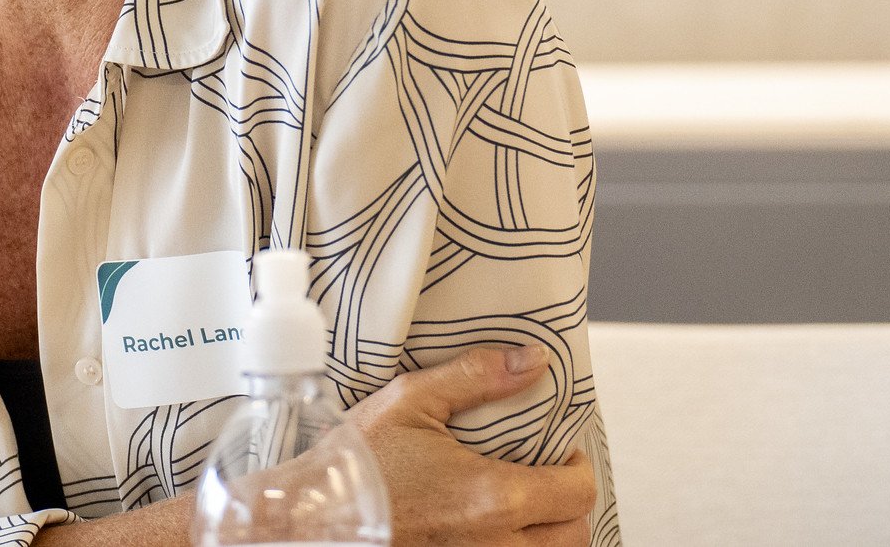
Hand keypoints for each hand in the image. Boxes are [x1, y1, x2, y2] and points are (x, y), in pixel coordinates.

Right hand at [347, 345, 596, 546]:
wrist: (311, 519)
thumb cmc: (354, 467)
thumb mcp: (411, 401)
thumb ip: (477, 376)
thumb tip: (532, 361)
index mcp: (491, 497)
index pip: (577, 492)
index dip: (577, 469)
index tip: (562, 456)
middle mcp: (494, 545)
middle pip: (574, 535)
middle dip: (567, 504)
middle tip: (545, 480)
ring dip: (545, 534)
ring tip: (522, 509)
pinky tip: (490, 530)